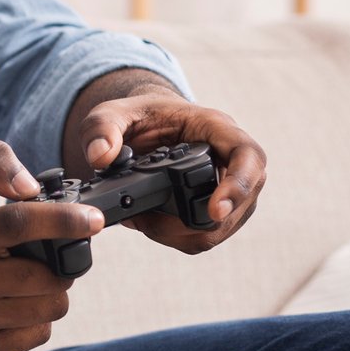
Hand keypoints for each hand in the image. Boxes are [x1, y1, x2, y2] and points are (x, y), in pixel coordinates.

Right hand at [0, 139, 99, 350]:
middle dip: (62, 262)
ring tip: (32, 273)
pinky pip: (36, 335)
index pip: (19, 226)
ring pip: (49, 309)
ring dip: (53, 289)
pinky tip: (19, 297)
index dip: (62, 221)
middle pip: (47, 279)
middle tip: (49, 251)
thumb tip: (30, 186)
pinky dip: (39, 315)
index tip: (95, 219)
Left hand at [72, 93, 266, 252]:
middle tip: (152, 222)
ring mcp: (227, 185)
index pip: (248, 156)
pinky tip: (150, 225)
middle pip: (241, 201)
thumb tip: (100, 157)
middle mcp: (229, 157)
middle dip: (199, 222)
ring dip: (184, 234)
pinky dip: (178, 238)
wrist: (143, 125)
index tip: (214, 211)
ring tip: (144, 221)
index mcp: (215, 127)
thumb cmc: (137, 115)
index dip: (238, 186)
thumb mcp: (111, 112)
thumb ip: (101, 128)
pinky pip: (207, 234)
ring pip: (223, 226)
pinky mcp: (215, 207)